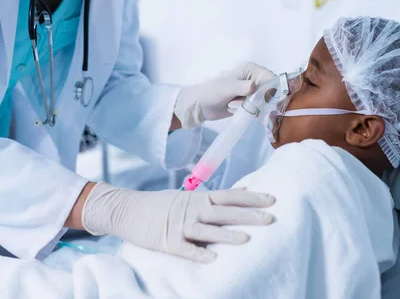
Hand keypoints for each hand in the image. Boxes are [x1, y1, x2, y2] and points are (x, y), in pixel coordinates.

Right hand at [82, 183, 274, 262]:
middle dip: (248, 215)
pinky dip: (198, 254)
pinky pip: (185, 249)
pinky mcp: (167, 242)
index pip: (230, 196)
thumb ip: (215, 197)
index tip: (272, 199)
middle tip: (270, 218)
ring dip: (226, 234)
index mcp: (198, 198)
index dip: (252, 198)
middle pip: (224, 211)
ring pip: (207, 230)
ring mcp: (180, 225)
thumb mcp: (189, 196)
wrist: (128, 209)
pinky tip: (212, 260)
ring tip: (246, 239)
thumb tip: (243, 191)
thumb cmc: (162, 204)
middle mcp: (192, 209)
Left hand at [174, 62, 274, 127]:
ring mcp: (252, 92)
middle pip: (269, 92)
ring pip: (263, 103)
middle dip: (257, 101)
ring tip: (231, 104)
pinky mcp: (249, 103)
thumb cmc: (211, 92)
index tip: (264, 99)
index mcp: (250, 69)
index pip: (270, 78)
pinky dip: (247, 112)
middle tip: (241, 103)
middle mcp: (254, 79)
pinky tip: (232, 109)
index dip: (271, 89)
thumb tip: (255, 86)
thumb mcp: (226, 88)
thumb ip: (242, 87)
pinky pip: (257, 110)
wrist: (199, 106)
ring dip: (249, 107)